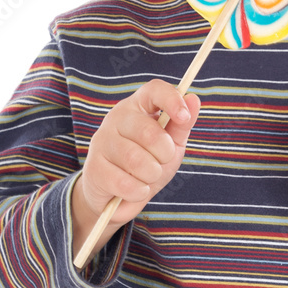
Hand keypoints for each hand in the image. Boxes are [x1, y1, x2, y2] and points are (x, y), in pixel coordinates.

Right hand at [71, 79, 199, 258]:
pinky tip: (135, 189)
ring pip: (136, 160)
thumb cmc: (147, 164)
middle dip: (164, 155)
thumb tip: (193, 98)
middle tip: (160, 162)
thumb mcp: (170, 144)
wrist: (116, 197)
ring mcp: (102, 141)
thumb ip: (182, 124)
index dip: (171, 100)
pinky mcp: (93, 167)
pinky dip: (138, 191)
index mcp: (137, 106)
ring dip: (151, 175)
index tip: (184, 117)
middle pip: (150, 133)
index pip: (154, 90)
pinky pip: (124, 182)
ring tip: (147, 177)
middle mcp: (116, 118)